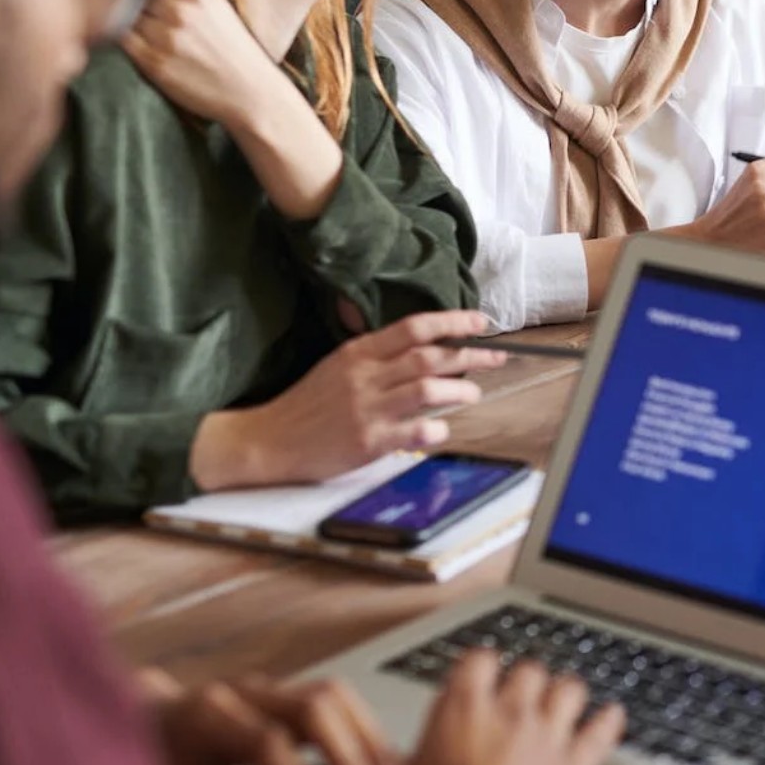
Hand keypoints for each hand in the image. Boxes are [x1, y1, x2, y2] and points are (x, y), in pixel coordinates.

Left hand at [107, 0, 299, 128]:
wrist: (251, 91)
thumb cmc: (230, 47)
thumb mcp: (213, 5)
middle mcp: (179, 9)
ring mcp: (166, 37)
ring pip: (119, 15)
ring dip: (114, 15)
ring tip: (119, 21)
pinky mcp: (154, 64)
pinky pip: (121, 42)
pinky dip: (118, 38)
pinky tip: (127, 39)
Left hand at [145, 669, 399, 764]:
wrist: (131, 725)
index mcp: (204, 719)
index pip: (269, 745)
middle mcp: (239, 692)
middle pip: (315, 705)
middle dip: (352, 756)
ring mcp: (262, 687)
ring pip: (332, 695)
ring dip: (367, 739)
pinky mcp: (277, 693)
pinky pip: (332, 701)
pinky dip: (360, 732)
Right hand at [189, 310, 505, 489]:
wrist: (267, 440)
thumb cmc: (307, 404)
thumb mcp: (337, 367)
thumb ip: (377, 357)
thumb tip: (426, 350)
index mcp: (358, 353)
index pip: (413, 328)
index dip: (452, 323)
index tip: (480, 323)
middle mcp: (364, 377)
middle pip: (429, 357)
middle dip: (470, 355)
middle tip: (497, 357)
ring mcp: (367, 409)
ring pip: (428, 390)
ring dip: (459, 390)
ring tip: (472, 393)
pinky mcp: (367, 442)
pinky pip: (415, 432)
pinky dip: (436, 429)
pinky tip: (440, 429)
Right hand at [390, 652, 624, 764]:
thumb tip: (370, 762)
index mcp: (460, 714)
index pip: (477, 660)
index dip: (480, 668)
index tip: (478, 676)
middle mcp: (508, 717)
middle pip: (528, 670)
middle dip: (524, 682)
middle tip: (518, 696)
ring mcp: (546, 739)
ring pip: (569, 688)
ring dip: (564, 695)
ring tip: (560, 701)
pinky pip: (602, 730)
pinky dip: (607, 722)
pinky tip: (609, 718)